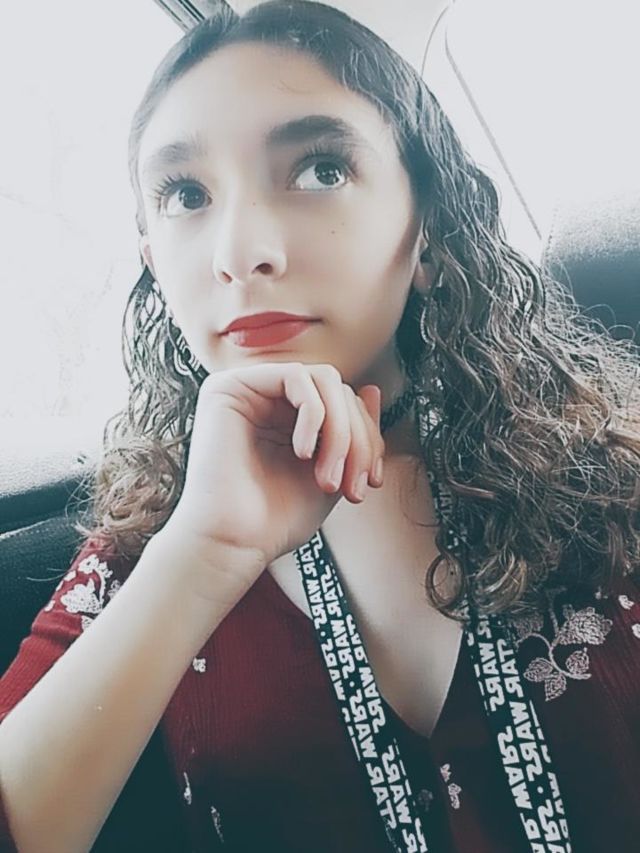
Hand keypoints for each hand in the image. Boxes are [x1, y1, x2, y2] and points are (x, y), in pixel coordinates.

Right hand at [163, 362, 383, 600]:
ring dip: (340, 431)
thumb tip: (374, 389)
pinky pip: (295, 376)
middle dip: (358, 439)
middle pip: (338, 389)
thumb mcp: (333, 472)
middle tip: (350, 487)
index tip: (370, 483)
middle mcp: (265, 397)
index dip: (368, 439)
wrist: (232, 546)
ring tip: (327, 479)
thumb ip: (353, 432)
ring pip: (324, 379)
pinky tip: (302, 454)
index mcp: (286, 416)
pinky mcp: (228, 387)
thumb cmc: (275, 520)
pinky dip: (313, 415)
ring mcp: (246, 390)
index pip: (344, 403)